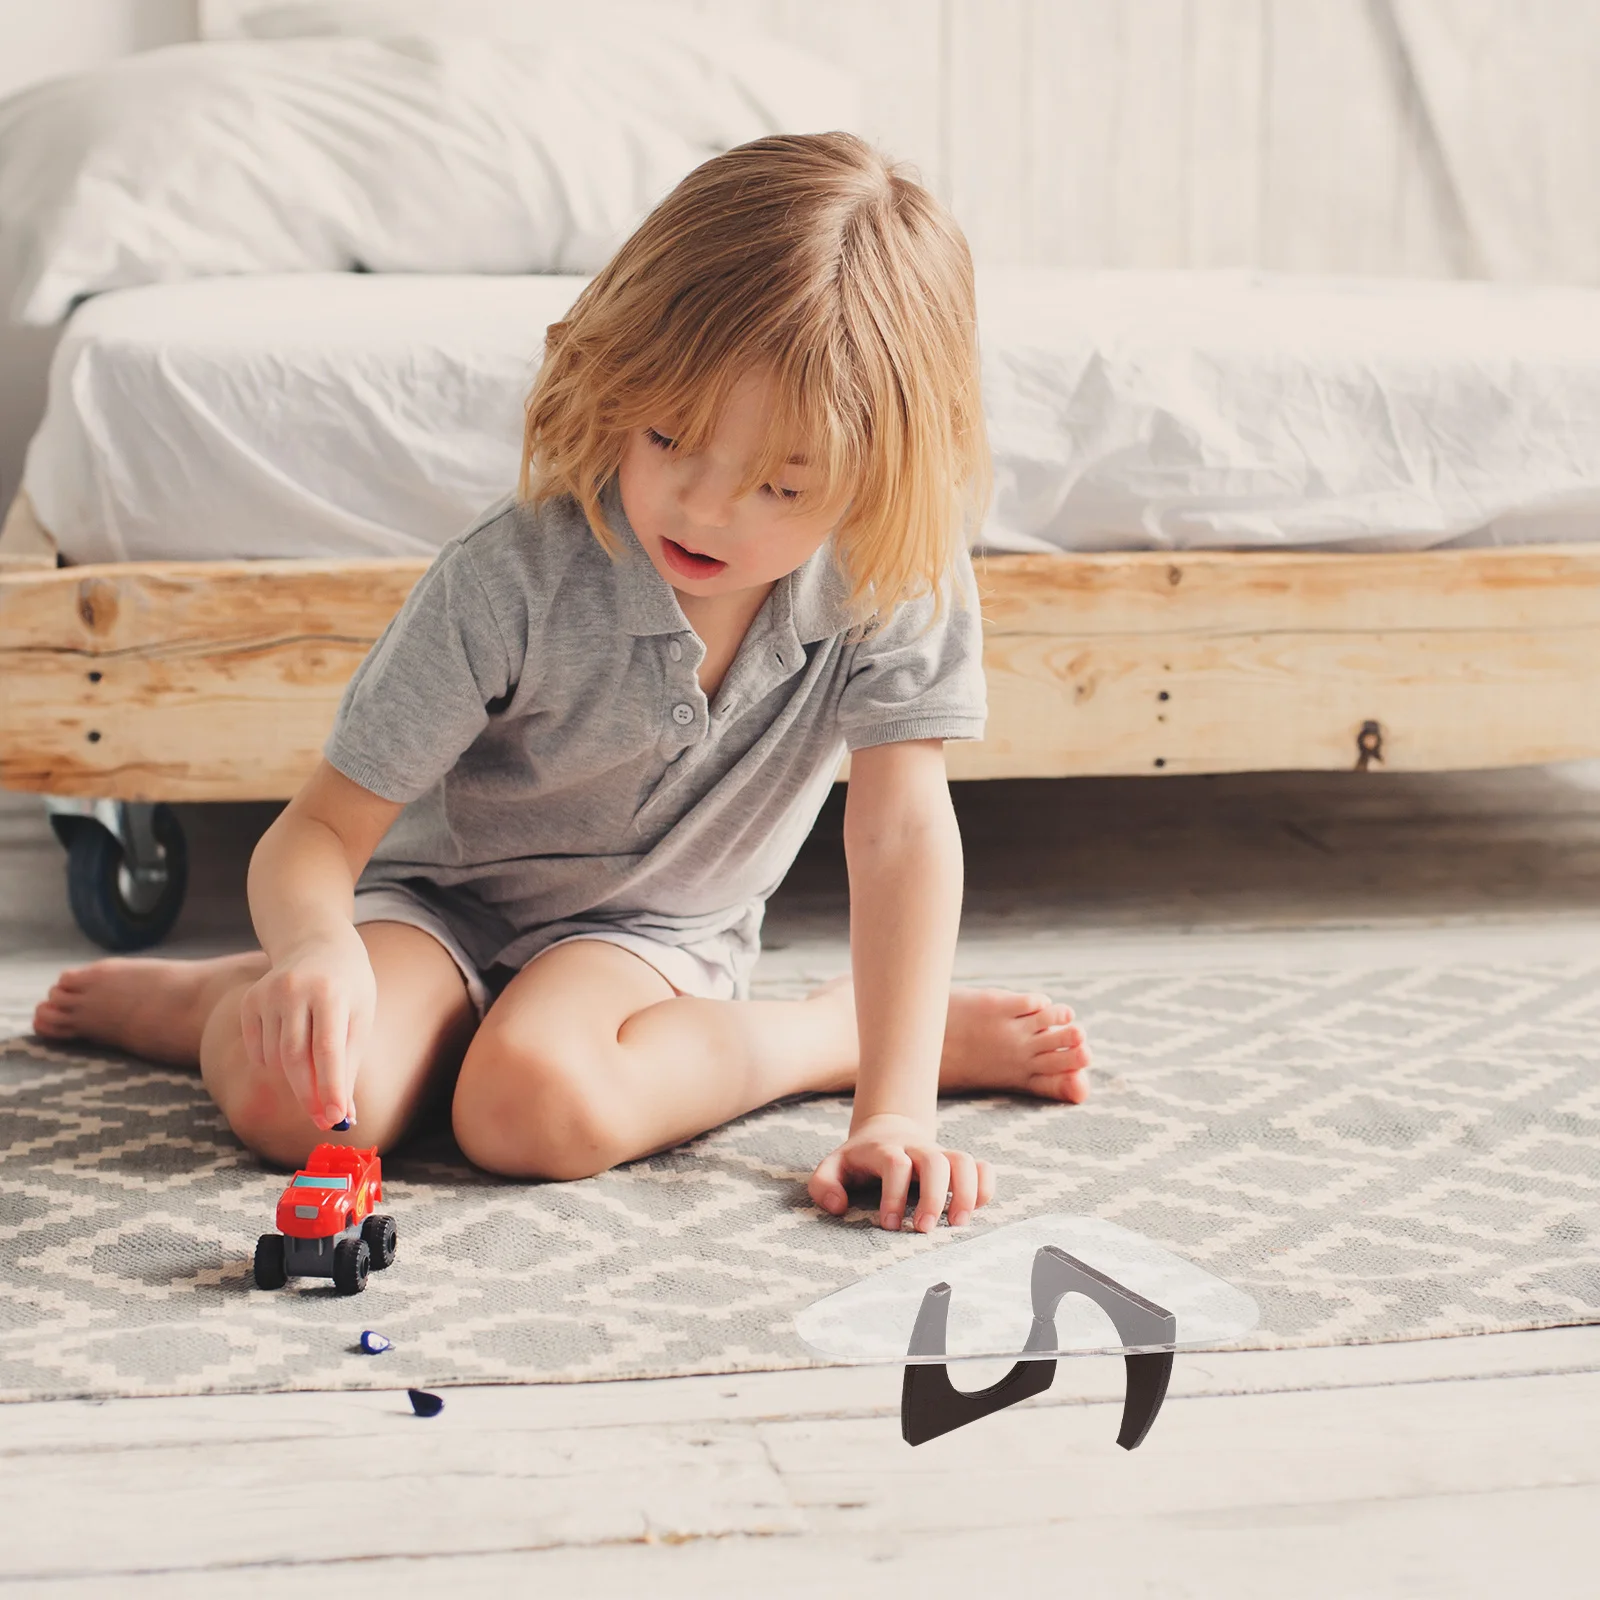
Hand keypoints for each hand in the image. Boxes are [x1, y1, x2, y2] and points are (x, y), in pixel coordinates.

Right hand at [238, 924, 375, 1131]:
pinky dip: (274, 1063)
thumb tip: (343, 1115)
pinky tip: (292, 1045)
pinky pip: (258, 1051)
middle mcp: (295, 990)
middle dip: (309, 1095)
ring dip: (296, 1077)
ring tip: (316, 1065)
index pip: (327, 1049)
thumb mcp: (360, 1018)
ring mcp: (267, 993)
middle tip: (322, 1120)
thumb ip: (349, 1064)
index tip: (335, 1118)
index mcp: (331, 992)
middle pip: (294, 1058)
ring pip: (275, 1059)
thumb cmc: (348, 988)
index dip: (330, 1087)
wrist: (317, 944)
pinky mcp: (249, 1001)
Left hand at [808, 1112, 995, 1231]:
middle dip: (933, 1197)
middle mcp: (916, 1149)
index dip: (894, 1195)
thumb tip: (839, 1207)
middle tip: (925, 1230)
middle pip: (934, 1161)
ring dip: (966, 1193)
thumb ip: (824, 1185)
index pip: (895, 1164)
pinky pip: (982, 1167)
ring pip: (964, 1161)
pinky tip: (975, 1209)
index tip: (889, 1225)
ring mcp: (940, 1154)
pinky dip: (986, 1187)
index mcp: (884, 1150)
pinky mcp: (957, 1164)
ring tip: (958, 1224)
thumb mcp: (832, 1167)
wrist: (887, 1129)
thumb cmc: (858, 1160)